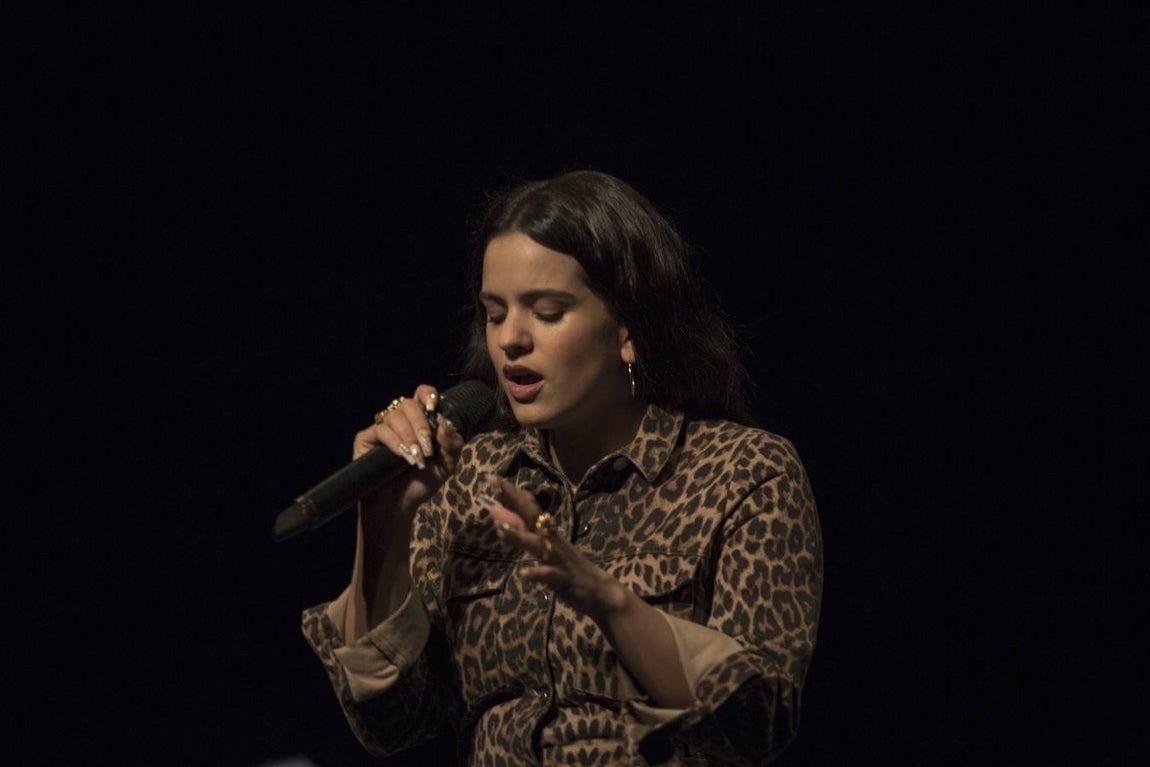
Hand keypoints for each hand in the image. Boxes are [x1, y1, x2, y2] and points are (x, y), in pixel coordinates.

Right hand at [353, 385, 465, 517]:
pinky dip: (394, 442)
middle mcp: (400, 421)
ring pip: (394, 416)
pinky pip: (380, 429)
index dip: (427, 394)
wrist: (398, 507)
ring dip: (409, 436)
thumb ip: (453, 445)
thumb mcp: (445, 466)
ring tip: (415, 458)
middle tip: (426, 446)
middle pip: (408, 403)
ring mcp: (382, 429)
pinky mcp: (366, 439)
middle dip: (421, 423)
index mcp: (420, 422)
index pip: (422, 394)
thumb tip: (445, 424)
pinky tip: (402, 457)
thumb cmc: (420, 484)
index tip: (434, 408)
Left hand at [478, 476, 627, 620]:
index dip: (510, 494)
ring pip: (537, 545)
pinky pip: (549, 575)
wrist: (599, 590)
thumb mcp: (546, 549)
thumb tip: (502, 524)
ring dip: (519, 536)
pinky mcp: (563, 578)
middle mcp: (551, 540)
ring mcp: (557, 558)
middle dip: (513, 502)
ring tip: (502, 528)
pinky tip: (524, 573)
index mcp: (547, 533)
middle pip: (530, 517)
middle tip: (494, 486)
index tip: (492, 479)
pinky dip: (537, 573)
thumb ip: (525, 536)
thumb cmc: (569, 568)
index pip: (527, 508)